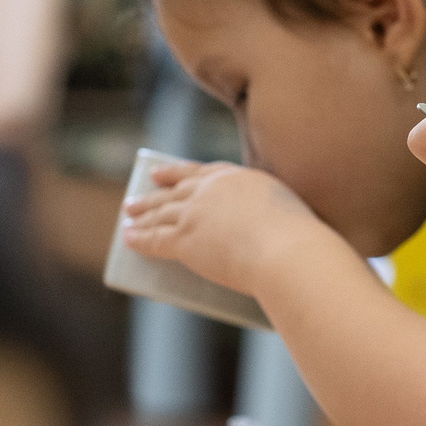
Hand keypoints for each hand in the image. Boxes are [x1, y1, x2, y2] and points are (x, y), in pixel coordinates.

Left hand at [121, 160, 328, 296]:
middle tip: (137, 197)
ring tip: (129, 216)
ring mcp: (195, 213)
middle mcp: (211, 190)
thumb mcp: (285, 210)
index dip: (179, 173)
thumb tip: (263, 227)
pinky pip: (155, 238)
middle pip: (176, 189)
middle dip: (154, 194)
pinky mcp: (184, 239)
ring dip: (142, 214)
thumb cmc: (297, 239)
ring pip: (161, 212)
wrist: (287, 253)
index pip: (202, 172)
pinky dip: (139, 238)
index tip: (164, 174)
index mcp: (238, 177)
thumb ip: (267, 212)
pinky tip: (128, 238)